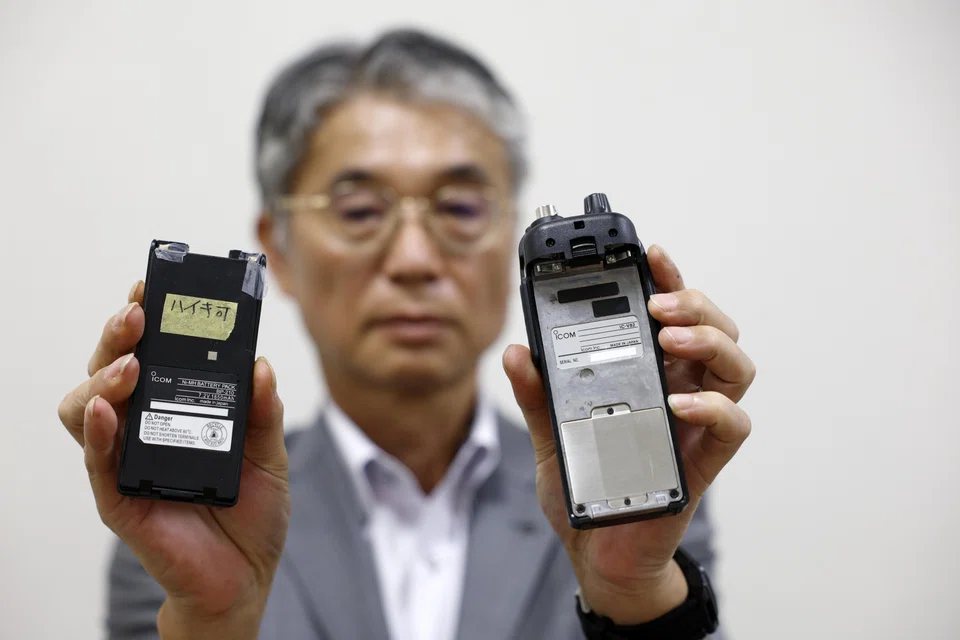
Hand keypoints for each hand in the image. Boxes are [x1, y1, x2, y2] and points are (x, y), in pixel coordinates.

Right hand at [57, 282, 289, 638]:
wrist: (247, 577)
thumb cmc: (253, 512)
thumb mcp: (270, 453)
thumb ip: (264, 411)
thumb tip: (260, 364)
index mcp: (175, 411)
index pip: (147, 356)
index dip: (143, 321)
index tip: (151, 289)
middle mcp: (143, 429)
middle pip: (108, 371)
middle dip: (117, 336)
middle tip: (137, 314)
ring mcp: (126, 463)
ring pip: (85, 409)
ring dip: (102, 379)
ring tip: (132, 365)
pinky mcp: (120, 500)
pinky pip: (97, 463)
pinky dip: (98, 433)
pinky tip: (107, 410)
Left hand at [503, 245, 754, 624]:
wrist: (598, 552)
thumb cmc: (586, 486)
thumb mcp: (549, 436)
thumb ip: (537, 396)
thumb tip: (516, 353)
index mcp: (648, 374)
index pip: (670, 317)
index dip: (668, 281)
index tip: (651, 254)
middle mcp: (680, 392)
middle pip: (714, 331)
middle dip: (693, 304)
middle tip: (658, 304)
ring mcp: (695, 426)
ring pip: (735, 368)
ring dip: (710, 343)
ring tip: (672, 339)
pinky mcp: (701, 462)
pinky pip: (732, 427)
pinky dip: (712, 409)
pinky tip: (678, 404)